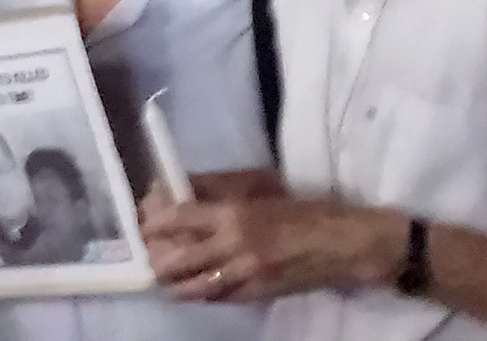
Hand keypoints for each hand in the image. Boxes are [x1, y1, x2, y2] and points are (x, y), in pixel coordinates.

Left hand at [143, 194, 406, 301]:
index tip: (142, 221)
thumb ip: (215, 190)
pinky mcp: (256, 294)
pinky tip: (195, 285)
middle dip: (155, 257)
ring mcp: (245, 276)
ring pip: (191, 287)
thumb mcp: (258, 188)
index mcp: (233, 214)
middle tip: (149, 250)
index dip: (152, 222)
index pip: (177, 218)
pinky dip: (200, 293)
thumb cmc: (302, 209)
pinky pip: (216, 298)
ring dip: (172, 281)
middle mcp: (234, 247)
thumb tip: (176, 190)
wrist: (344, 243)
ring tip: (164, 274)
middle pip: (175, 259)